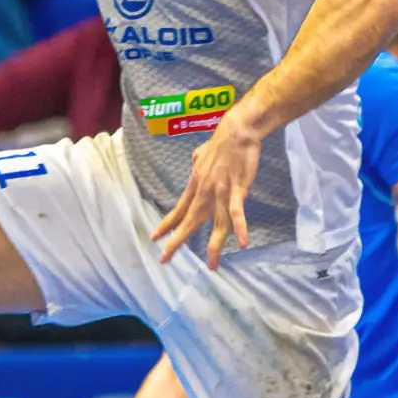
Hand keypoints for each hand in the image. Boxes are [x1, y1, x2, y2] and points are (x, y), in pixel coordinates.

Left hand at [151, 114, 261, 268]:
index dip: (166, 225)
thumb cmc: (220, 143)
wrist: (236, 132)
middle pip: (190, 222)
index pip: (178, 210)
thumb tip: (196, 163)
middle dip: (177, 242)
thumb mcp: (199, 155)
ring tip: (212, 265)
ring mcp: (220, 194)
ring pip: (216, 225)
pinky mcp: (237, 191)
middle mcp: (203, 193)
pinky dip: (241, 228)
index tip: (155, 238)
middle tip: (165, 259)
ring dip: (214, 247)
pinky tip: (243, 243)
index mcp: (194, 186)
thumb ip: (197, 164)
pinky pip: (238, 213)